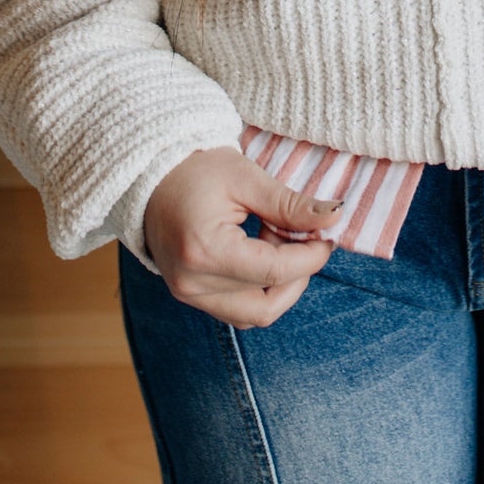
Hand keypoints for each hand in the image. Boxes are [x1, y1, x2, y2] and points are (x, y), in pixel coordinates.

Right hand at [142, 145, 346, 326]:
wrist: (149, 174)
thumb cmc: (195, 169)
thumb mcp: (245, 178)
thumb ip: (290, 204)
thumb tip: (334, 217)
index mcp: (204, 251)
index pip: (274, 272)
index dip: (310, 257)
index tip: (328, 237)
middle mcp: (192, 283)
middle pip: (266, 305)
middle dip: (297, 275)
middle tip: (302, 236)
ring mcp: (187, 294)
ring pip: (254, 314)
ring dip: (279, 283)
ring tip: (275, 237)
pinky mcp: (190, 295)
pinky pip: (237, 309)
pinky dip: (260, 287)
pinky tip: (260, 250)